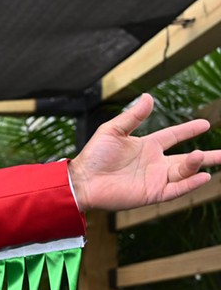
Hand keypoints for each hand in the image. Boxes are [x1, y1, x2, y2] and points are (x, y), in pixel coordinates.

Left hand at [69, 94, 219, 211]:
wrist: (82, 180)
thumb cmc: (94, 156)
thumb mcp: (113, 131)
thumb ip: (133, 116)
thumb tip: (148, 97)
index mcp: (147, 146)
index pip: (174, 136)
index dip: (189, 130)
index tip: (205, 123)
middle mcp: (155, 163)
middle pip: (187, 158)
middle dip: (207, 156)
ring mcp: (155, 179)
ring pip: (183, 172)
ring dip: (195, 165)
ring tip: (202, 156)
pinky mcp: (152, 193)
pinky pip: (176, 189)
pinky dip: (190, 183)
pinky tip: (203, 177)